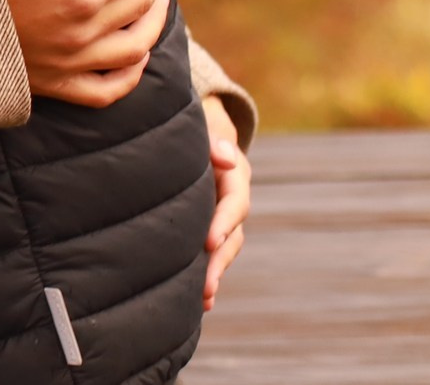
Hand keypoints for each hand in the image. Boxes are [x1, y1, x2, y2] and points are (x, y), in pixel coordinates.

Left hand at [201, 94, 249, 309]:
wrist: (198, 131)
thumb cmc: (195, 128)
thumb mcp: (205, 127)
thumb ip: (213, 141)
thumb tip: (224, 156)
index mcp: (234, 176)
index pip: (234, 203)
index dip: (223, 222)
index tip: (208, 241)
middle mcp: (233, 199)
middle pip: (232, 235)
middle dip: (219, 261)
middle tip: (205, 285)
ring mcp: (224, 216)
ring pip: (226, 249)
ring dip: (215, 273)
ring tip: (202, 298)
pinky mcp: (212, 227)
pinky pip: (214, 253)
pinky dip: (208, 274)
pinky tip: (200, 301)